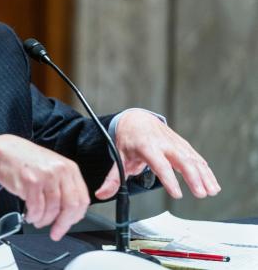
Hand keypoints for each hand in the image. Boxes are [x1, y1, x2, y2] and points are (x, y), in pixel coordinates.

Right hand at [0, 135, 89, 240]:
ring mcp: (46, 176)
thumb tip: (71, 214)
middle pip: (70, 206)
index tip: (68, 225)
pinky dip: (33, 217)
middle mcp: (60, 171)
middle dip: (62, 224)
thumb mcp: (53, 168)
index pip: (82, 199)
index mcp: (69, 168)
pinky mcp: (31, 182)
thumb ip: (64, 187)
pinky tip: (29, 215)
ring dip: (43, 221)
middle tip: (55, 232)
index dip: (75, 217)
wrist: (4, 151)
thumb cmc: (27, 161)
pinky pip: (36, 209)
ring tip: (36, 220)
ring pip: (52, 210)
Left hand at [95, 110, 220, 199]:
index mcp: (146, 146)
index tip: (177, 194)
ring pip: (193, 159)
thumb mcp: (118, 156)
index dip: (169, 179)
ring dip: (204, 175)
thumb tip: (101, 194)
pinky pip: (196, 157)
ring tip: (211, 191)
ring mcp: (175, 143)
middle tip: (201, 194)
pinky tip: (212, 183)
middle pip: (182, 160)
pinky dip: (206, 170)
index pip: (159, 164)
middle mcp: (163, 143)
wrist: (136, 119)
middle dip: (193, 177)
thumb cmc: (128, 139)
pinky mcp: (182, 144)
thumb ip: (113, 178)